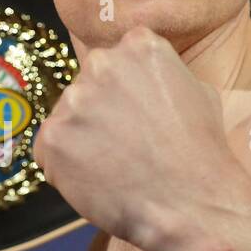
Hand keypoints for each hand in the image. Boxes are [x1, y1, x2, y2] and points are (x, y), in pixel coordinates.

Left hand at [34, 26, 235, 250]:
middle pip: (87, 86)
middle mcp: (101, 63)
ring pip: (66, 118)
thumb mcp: (199, 92)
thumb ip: (163, 75)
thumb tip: (144, 80)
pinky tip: (94, 180)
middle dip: (99, 113)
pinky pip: (48, 150)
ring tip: (113, 167)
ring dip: (81, 140)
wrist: (189, 204)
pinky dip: (64, 167)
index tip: (136, 117)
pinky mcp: (52, 137)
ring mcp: (73, 100)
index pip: (116, 61)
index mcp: (138, 45)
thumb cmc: (201, 153)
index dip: (124, 93)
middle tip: (123, 145)